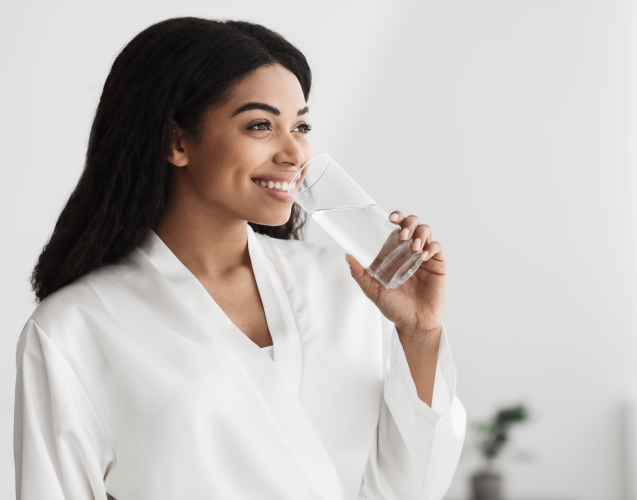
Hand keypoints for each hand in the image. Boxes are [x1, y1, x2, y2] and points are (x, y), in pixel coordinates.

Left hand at [345, 211, 445, 335]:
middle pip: (413, 223)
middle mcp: (409, 249)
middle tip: (402, 235)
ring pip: (426, 231)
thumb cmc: (393, 306)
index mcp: (393, 251)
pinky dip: (431, 247)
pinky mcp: (437, 264)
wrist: (413, 323)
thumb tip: (348, 256)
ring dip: (420, 233)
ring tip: (414, 246)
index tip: (390, 218)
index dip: (396, 217)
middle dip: (409, 223)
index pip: (396, 227)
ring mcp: (424, 256)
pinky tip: (424, 256)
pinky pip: (437, 248)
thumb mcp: (372, 290)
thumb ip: (360, 275)